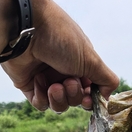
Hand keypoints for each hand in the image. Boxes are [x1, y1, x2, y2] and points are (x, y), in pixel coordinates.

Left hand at [1, 0, 118, 112]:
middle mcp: (64, 71)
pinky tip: (38, 81)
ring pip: (58, 105)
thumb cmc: (60, 37)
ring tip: (53, 86)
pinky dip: (42, 97)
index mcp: (80, 63)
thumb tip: (107, 96)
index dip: (90, 98)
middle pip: (75, 100)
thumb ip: (106, 79)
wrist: (24, 27)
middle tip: (69, 82)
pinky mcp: (29, 84)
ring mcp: (47, 78)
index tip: (89, 99)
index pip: (90, 90)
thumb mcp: (91, 58)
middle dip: (74, 95)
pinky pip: (40, 104)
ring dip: (58, 99)